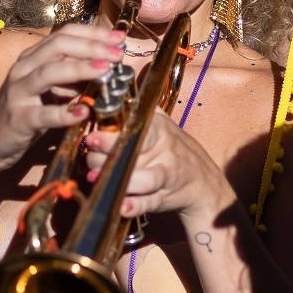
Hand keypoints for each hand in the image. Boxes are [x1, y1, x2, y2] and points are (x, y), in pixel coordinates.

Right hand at [0, 22, 126, 176]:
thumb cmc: (24, 113)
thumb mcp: (49, 91)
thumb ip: (72, 79)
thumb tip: (106, 67)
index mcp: (32, 58)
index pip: (64, 35)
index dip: (93, 34)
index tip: (120, 37)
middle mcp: (24, 69)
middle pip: (58, 46)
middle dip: (91, 46)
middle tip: (118, 53)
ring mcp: (19, 93)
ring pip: (49, 73)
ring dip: (80, 69)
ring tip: (106, 70)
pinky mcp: (18, 119)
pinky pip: (43, 114)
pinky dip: (64, 113)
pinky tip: (84, 112)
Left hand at [81, 109, 229, 221]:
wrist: (204, 183)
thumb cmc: (176, 152)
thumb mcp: (165, 127)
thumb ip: (144, 111)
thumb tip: (119, 86)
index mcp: (160, 130)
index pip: (136, 127)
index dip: (111, 134)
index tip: (91, 137)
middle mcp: (164, 150)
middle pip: (133, 151)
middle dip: (106, 157)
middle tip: (88, 161)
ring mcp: (166, 174)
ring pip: (143, 177)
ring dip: (118, 180)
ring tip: (96, 180)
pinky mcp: (165, 196)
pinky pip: (149, 202)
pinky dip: (135, 205)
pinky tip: (122, 206)